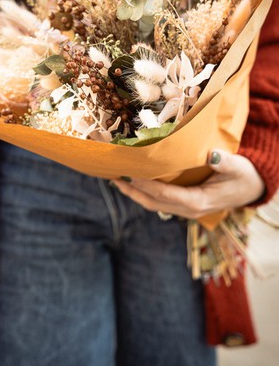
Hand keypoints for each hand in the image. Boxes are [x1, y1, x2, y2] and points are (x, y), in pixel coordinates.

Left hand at [111, 149, 264, 218]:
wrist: (249, 190)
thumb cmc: (243, 177)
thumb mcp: (238, 167)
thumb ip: (225, 162)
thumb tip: (212, 156)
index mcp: (199, 201)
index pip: (167, 195)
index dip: (148, 186)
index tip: (132, 174)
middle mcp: (189, 209)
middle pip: (155, 202)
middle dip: (133, 191)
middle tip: (115, 176)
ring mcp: (185, 210)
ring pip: (154, 204)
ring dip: (134, 193)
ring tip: (117, 179)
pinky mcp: (183, 205)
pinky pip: (159, 201)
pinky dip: (144, 193)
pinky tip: (133, 183)